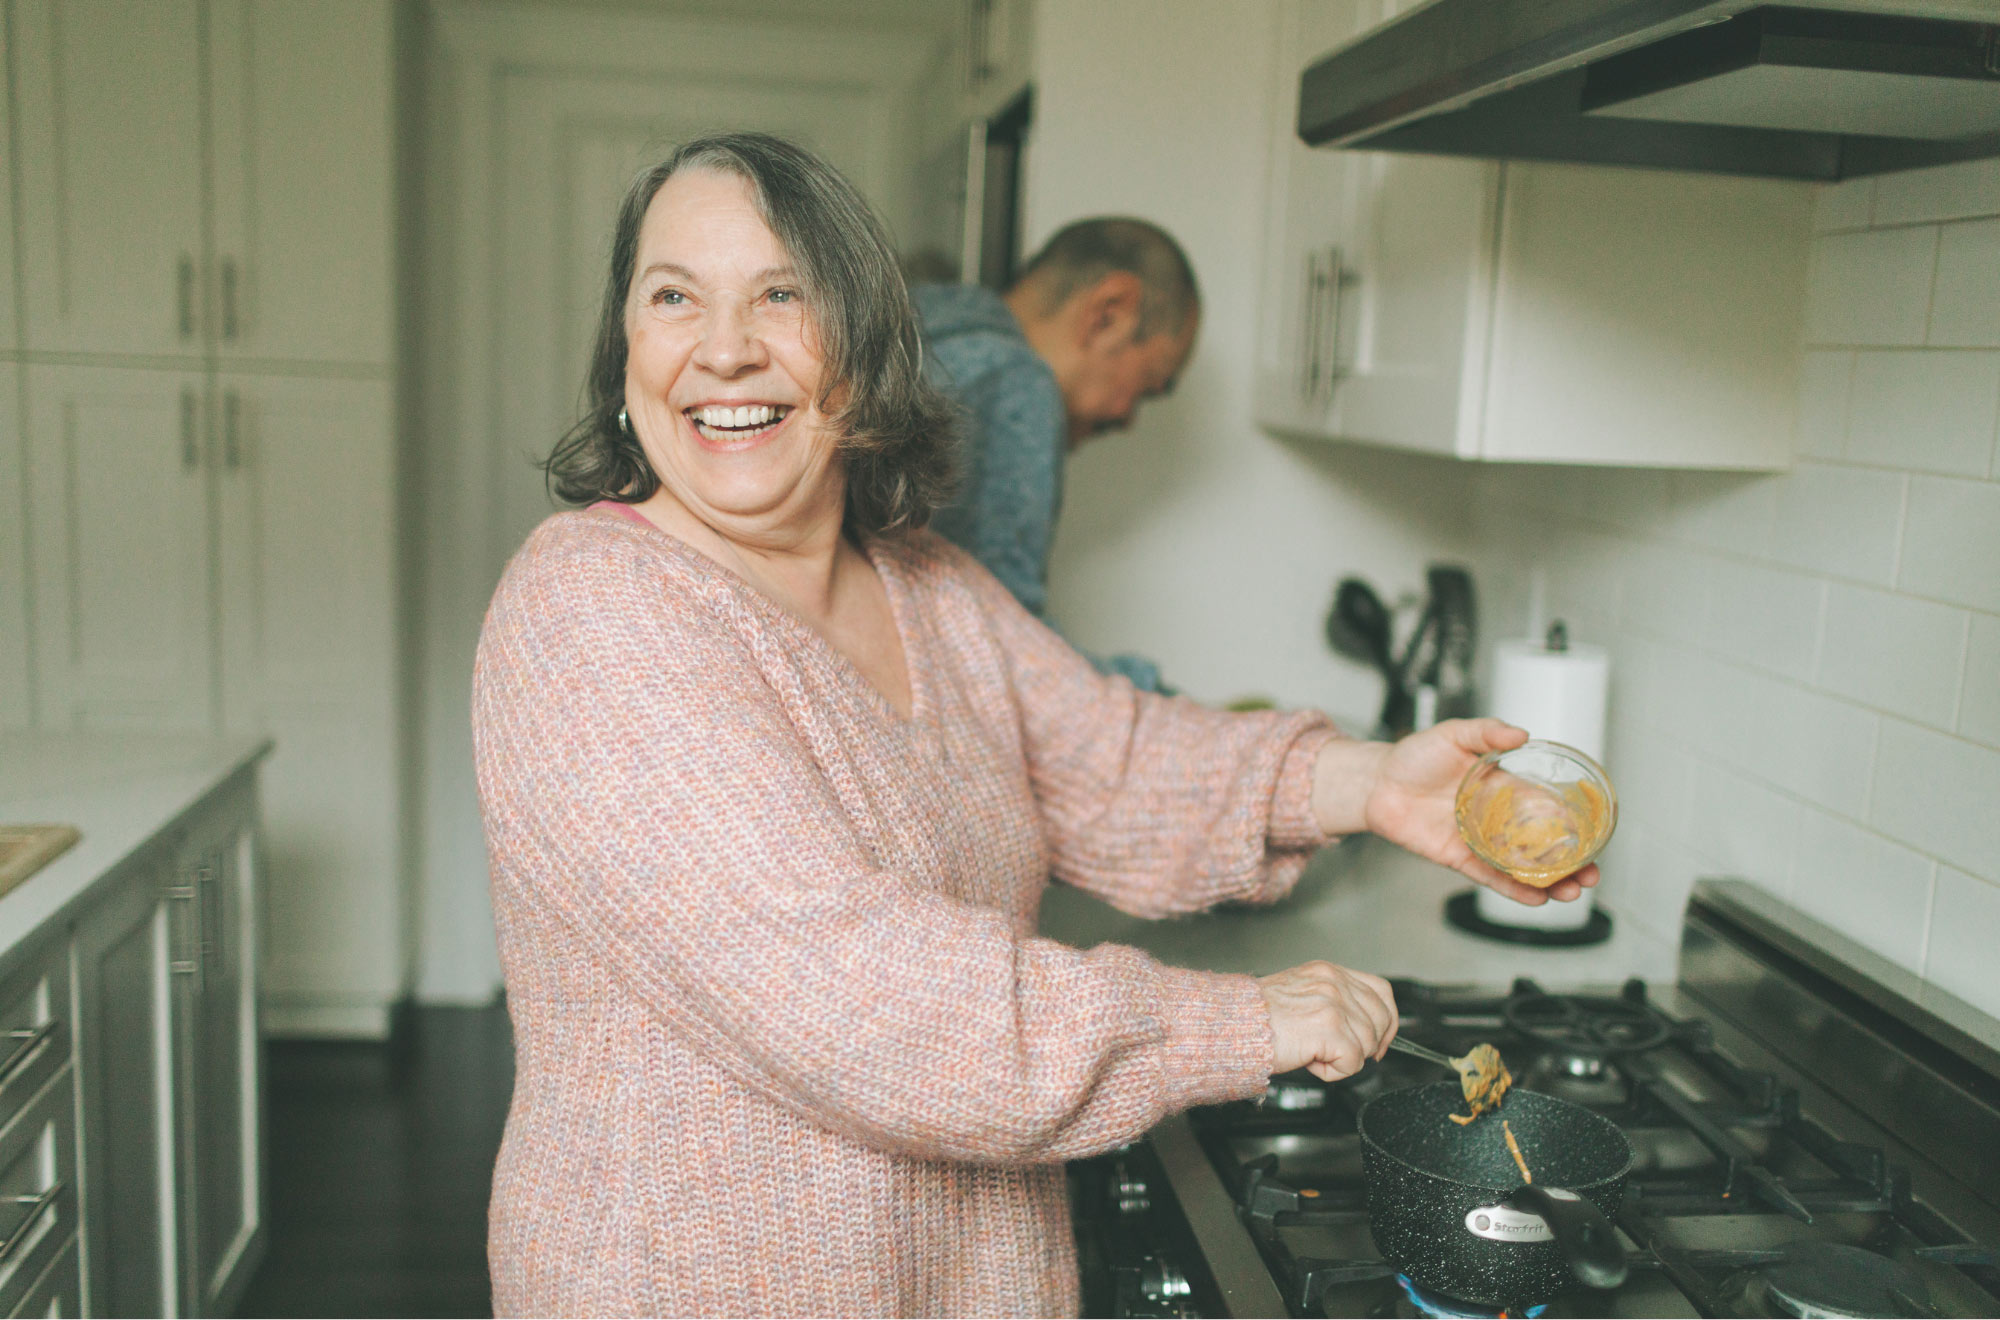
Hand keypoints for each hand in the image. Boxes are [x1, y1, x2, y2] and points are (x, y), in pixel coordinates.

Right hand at [1258, 961, 1399, 1081]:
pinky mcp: (1329, 1029)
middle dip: (1371, 1044)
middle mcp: (1333, 983)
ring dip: (1344, 1059)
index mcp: (1328, 972)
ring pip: (1368, 1044)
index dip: (1386, 1020)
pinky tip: (1312, 1062)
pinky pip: (1353, 1062)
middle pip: (1382, 1018)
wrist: (1232, 1025)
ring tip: (1314, 1055)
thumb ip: (1332, 1001)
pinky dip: (1334, 1072)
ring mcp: (1333, 1004)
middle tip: (1346, 1055)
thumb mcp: (1301, 994)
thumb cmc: (1256, 1017)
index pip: (1380, 991)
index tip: (1380, 1039)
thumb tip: (1359, 1026)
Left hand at [1312, 719, 1599, 904]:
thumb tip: (1522, 734)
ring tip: (1571, 892)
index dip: (1573, 824)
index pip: (1548, 809)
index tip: (1596, 836)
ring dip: (1550, 882)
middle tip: (1591, 875)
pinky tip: (1535, 899)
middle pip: (1543, 845)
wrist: (1377, 782)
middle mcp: (1498, 818)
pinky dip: (1513, 890)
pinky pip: (1490, 877)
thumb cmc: (1414, 756)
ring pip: (1522, 867)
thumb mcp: (1454, 733)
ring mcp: (1480, 841)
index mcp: (1505, 788)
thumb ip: (1487, 732)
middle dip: (1571, 862)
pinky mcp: (1459, 858)